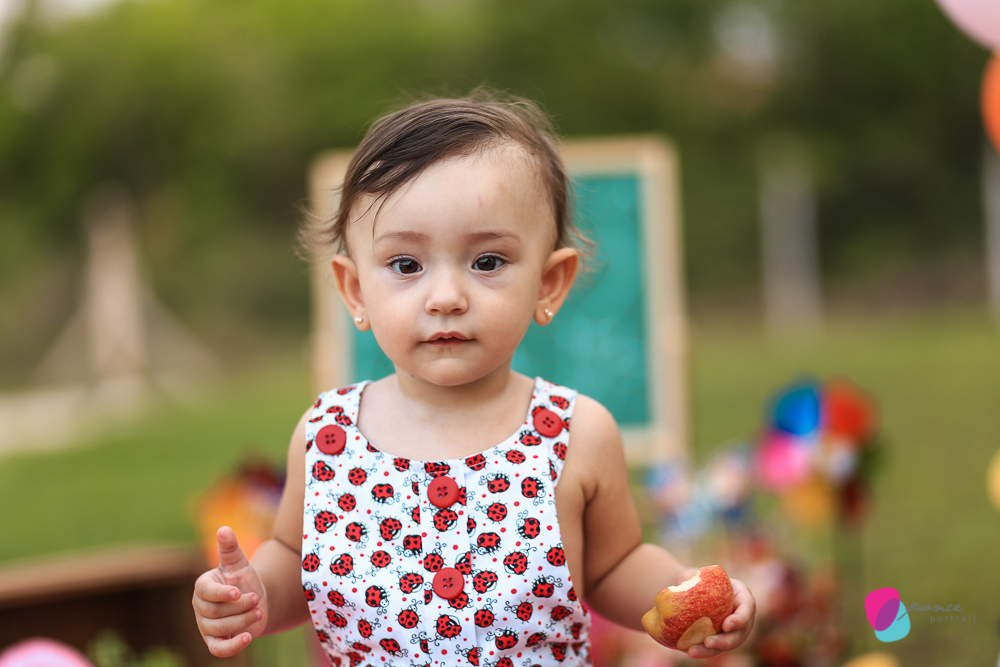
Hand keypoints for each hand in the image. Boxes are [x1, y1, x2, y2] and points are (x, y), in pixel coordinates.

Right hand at [192, 526, 267, 656]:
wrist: (256, 601)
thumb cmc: (244, 580)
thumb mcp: (239, 563)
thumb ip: (230, 548)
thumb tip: (224, 529)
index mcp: (202, 586)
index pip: (205, 592)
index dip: (221, 593)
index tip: (237, 591)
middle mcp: (200, 608)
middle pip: (215, 613)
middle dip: (240, 606)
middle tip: (257, 599)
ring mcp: (205, 627)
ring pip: (221, 629)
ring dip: (243, 621)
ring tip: (258, 611)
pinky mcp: (214, 642)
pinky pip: (218, 650)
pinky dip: (233, 647)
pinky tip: (248, 638)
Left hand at [686, 576, 755, 659]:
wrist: (688, 592)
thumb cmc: (693, 579)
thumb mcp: (692, 574)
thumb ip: (690, 576)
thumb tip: (684, 583)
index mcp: (741, 594)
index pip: (747, 607)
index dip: (740, 619)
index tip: (726, 625)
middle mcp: (741, 614)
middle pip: (740, 632)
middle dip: (726, 641)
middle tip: (708, 642)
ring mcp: (733, 629)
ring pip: (727, 644)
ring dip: (712, 651)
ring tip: (693, 651)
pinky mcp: (720, 639)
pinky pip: (715, 648)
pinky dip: (704, 651)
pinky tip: (691, 651)